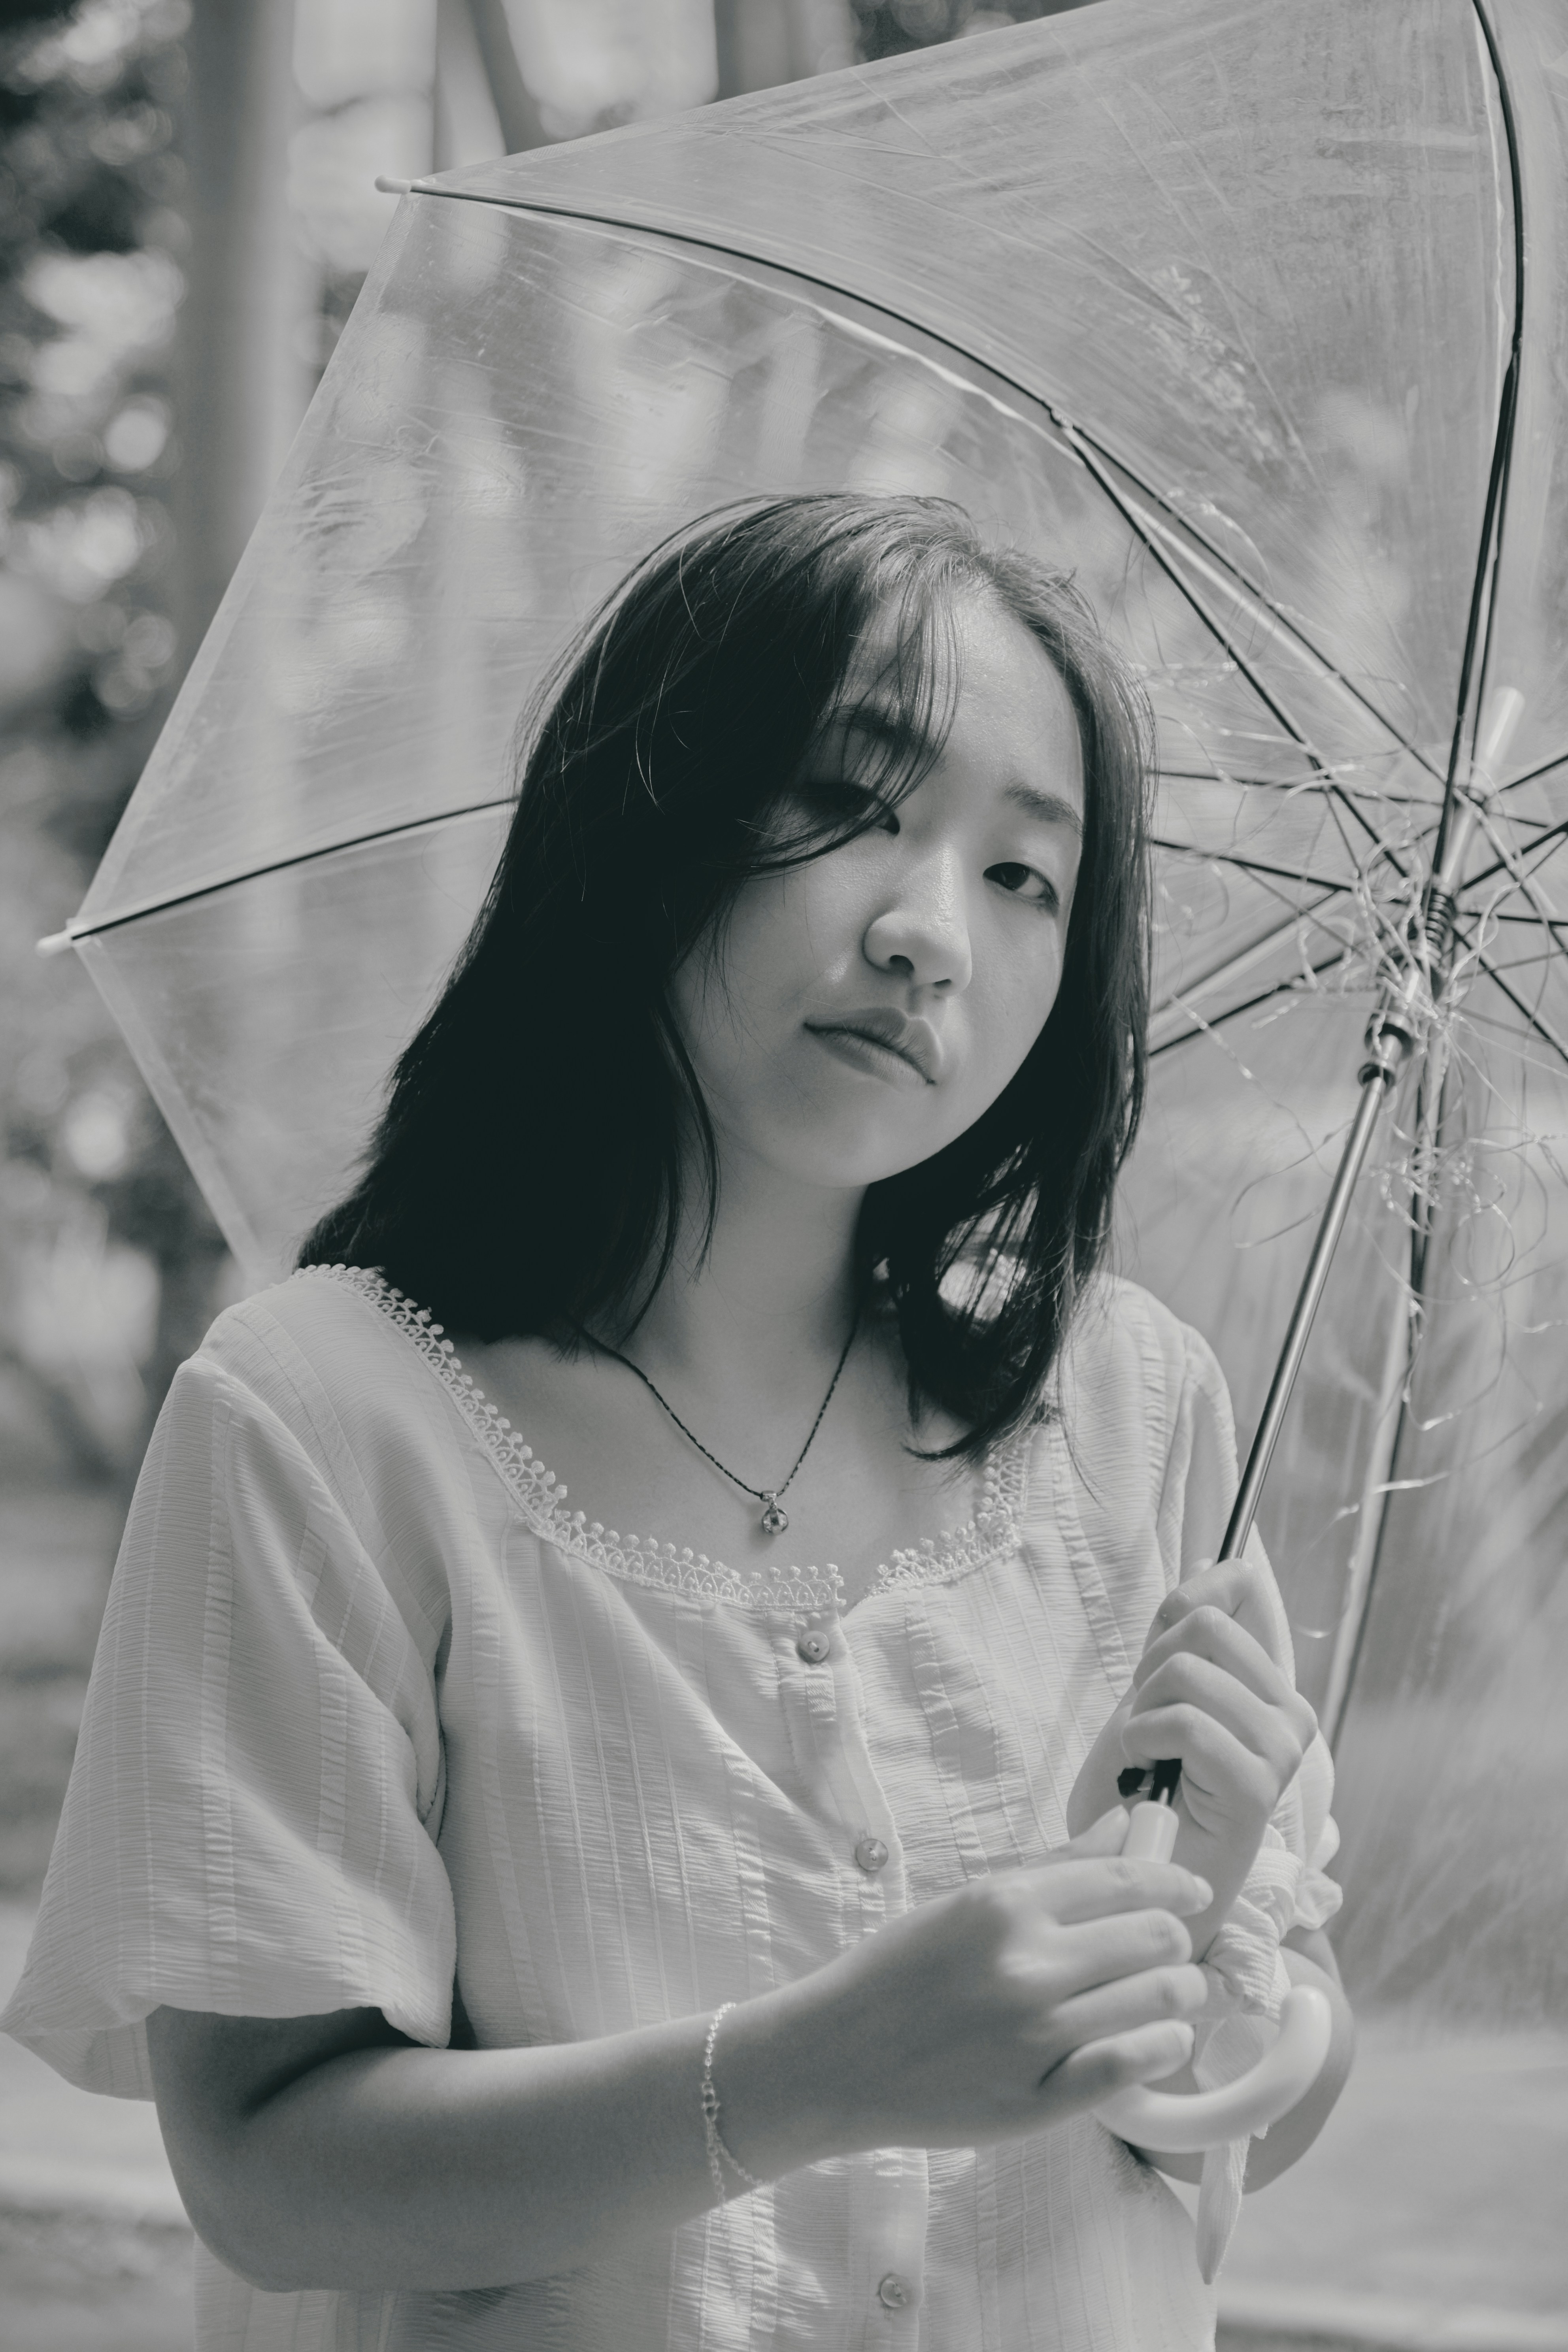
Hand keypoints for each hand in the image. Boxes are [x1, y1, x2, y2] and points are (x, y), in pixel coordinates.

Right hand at [777, 1808, 1213, 2153]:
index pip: (1127, 1877)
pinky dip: (1162, 2048)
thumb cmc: (899, 1972)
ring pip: (1158, 2001)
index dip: (1176, 1881)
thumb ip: (1055, 1867)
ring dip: (1182, 1994)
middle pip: (1156, 1937)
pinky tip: (1160, 2040)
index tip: (1194, 1890)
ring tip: (1176, 1996)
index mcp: (1006, 1904)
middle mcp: (1026, 1963)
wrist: (837, 2056)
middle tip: (1178, 1949)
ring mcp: (1036, 2036)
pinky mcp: (1039, 2100)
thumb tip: (1126, 1825)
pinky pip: (1132, 2067)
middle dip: (1181, 1938)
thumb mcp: (969, 1902)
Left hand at [1067, 1560, 1317, 1951]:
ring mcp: (1281, 1749)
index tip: (1157, 1667)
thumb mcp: (1157, 1688)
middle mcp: (1291, 1713)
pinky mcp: (1257, 1786)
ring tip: (1150, 1755)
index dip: (1177, 1612)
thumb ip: (1187, 1631)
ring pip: (1189, 1671)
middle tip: (1149, 1725)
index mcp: (1270, 1685)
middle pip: (1205, 1624)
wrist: (1139, 1869)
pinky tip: (1149, 1773)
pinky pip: (1186, 1723)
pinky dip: (1147, 1740)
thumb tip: (1227, 1562)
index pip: (1235, 1590)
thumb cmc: (1146, 1784)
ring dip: (1144, 1712)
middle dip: (1151, 1668)